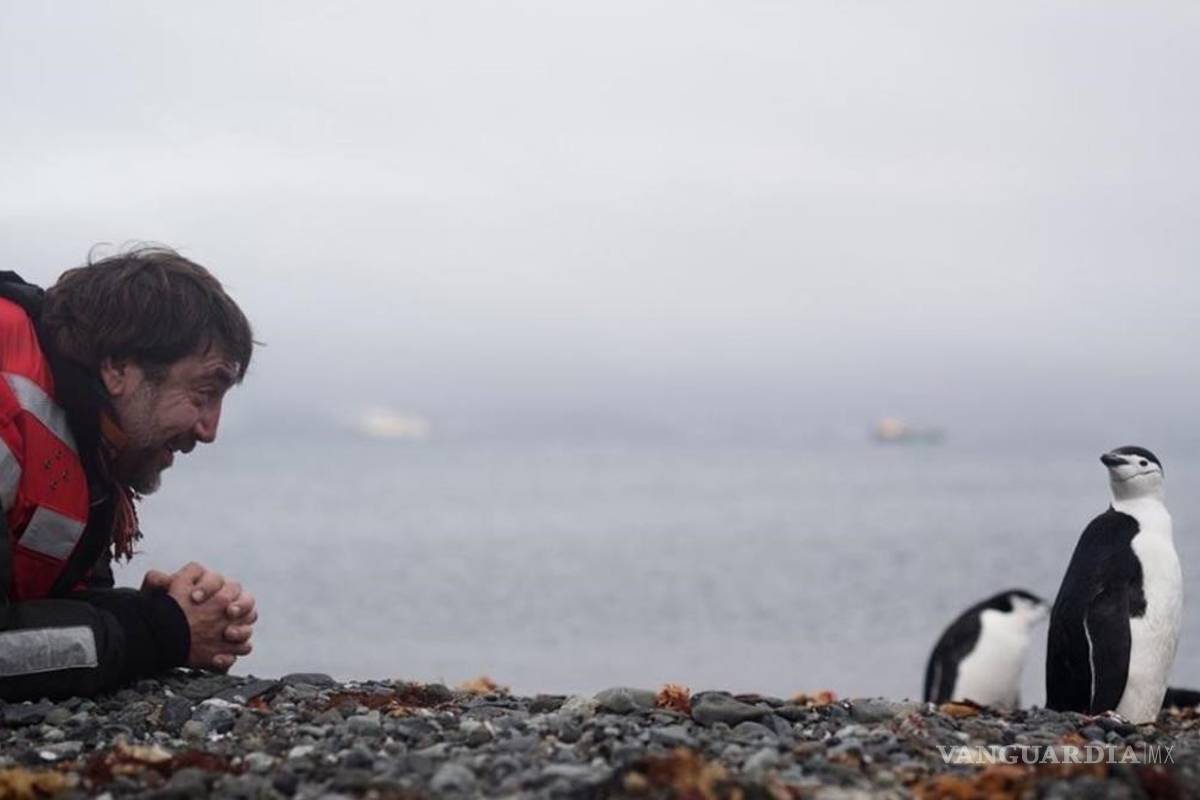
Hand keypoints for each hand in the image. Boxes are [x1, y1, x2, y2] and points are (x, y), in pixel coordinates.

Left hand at [143, 563, 257, 670]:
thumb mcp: (154, 597)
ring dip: (242, 629)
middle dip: (240, 604)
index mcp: (211, 588)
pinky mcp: (229, 648)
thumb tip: (161, 578)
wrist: (161, 638)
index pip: (218, 581)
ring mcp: (232, 625)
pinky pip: (241, 649)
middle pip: (246, 599)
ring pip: (249, 624)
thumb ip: (156, 582)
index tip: (194, 598)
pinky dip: (231, 655)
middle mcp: (227, 604)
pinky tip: (217, 659)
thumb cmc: (161, 614)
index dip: (209, 587)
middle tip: (228, 611)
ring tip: (227, 634)